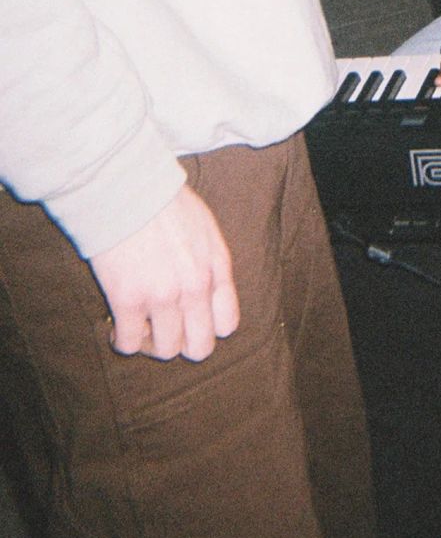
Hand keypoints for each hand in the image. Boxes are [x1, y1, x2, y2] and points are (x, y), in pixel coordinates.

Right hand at [90, 185, 239, 361]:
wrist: (127, 187)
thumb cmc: (164, 201)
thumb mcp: (205, 227)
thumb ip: (210, 262)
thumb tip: (204, 291)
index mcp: (216, 267)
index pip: (227, 323)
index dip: (207, 328)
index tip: (188, 320)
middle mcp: (195, 287)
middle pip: (200, 347)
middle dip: (181, 343)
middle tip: (162, 328)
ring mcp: (163, 296)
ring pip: (165, 350)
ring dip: (150, 343)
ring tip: (139, 324)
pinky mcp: (128, 300)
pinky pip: (129, 344)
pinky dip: (122, 341)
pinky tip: (116, 326)